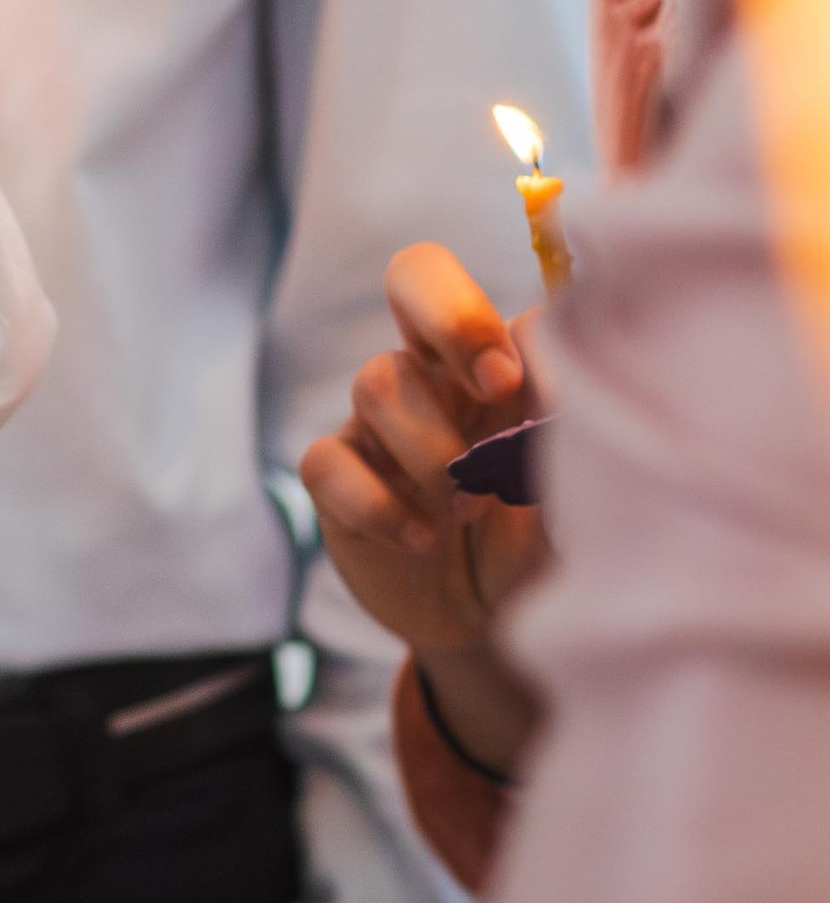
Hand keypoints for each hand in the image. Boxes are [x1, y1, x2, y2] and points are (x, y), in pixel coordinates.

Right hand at [299, 242, 550, 663]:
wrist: (489, 626)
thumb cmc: (539, 549)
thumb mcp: (574, 504)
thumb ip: (569, 447)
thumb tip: (564, 392)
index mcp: (500, 363)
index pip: (503, 293)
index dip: (521, 323)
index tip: (552, 392)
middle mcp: (436, 374)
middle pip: (417, 275)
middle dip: (454, 316)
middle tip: (498, 384)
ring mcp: (378, 421)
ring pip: (378, 380)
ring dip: (432, 449)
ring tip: (469, 508)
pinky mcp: (336, 475)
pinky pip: (328, 461)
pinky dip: (379, 504)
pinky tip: (421, 539)